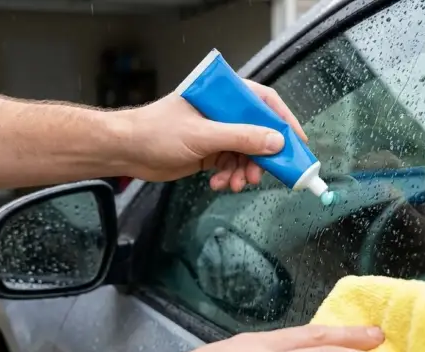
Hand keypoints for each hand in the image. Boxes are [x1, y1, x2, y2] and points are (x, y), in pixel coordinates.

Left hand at [123, 80, 307, 191]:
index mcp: (222, 95)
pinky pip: (231, 165)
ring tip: (237, 184)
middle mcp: (223, 112)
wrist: (126, 151)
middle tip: (263, 174)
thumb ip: (242, 138)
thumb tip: (276, 142)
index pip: (263, 101)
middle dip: (262, 156)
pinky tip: (221, 184)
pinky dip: (230, 176)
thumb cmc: (156, 131)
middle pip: (258, 131)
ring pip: (246, 153)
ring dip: (245, 171)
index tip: (297, 141)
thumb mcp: (203, 135)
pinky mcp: (209, 151)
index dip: (283, 120)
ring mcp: (217, 132)